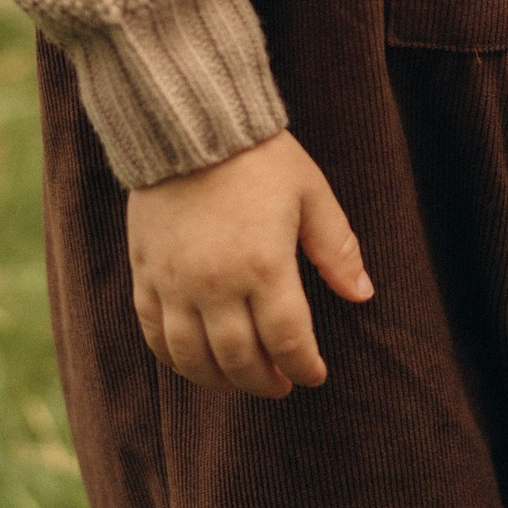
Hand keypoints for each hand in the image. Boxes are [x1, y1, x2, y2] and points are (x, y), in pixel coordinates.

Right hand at [125, 133, 371, 400]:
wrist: (189, 123)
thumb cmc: (260, 157)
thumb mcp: (311, 194)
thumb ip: (337, 248)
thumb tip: (362, 294)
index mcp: (264, 266)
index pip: (288, 341)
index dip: (305, 367)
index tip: (315, 375)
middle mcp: (216, 284)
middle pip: (240, 360)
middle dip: (266, 382)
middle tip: (281, 384)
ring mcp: (175, 282)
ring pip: (192, 358)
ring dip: (219, 381)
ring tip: (240, 380)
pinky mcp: (145, 273)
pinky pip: (153, 333)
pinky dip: (173, 359)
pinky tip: (193, 362)